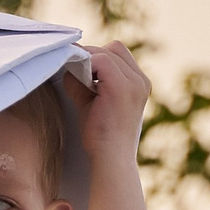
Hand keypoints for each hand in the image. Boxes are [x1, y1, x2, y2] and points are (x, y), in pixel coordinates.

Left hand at [62, 41, 150, 164]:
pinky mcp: (122, 86)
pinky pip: (100, 60)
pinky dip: (86, 65)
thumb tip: (68, 67)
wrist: (111, 160)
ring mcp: (134, 82)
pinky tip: (77, 78)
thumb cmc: (102, 139)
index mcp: (139, 84)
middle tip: (74, 71)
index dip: (98, 57)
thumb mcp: (92, 103)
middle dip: (92, 56)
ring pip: (106, 52)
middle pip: (114, 48)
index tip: (80, 69)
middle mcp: (140, 80)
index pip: (118, 55)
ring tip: (75, 78)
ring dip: (87, 61)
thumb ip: (83, 83)